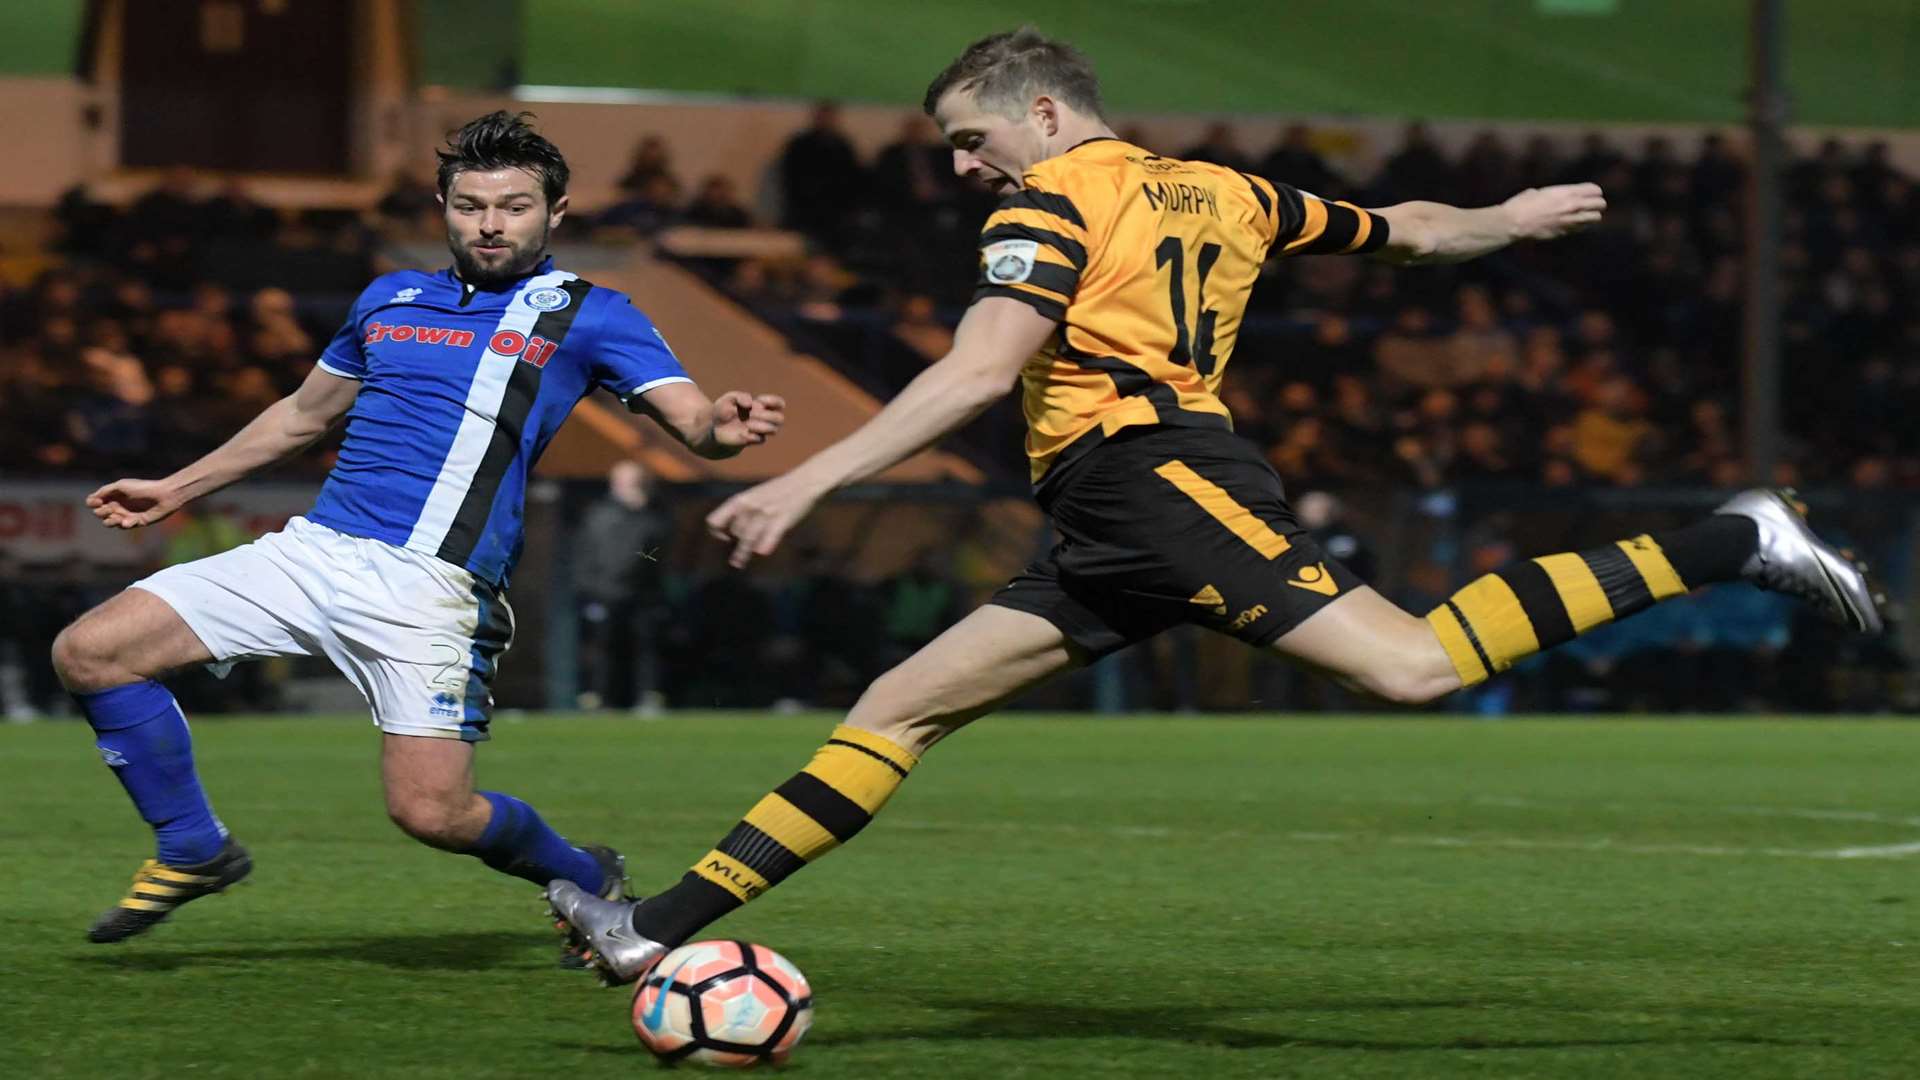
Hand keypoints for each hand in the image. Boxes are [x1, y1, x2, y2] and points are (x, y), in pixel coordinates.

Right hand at [86, 478, 185, 528]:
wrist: (163, 496)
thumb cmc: (143, 488)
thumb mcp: (121, 485)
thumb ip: (105, 491)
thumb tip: (92, 498)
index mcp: (112, 495)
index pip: (93, 502)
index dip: (92, 503)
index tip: (98, 501)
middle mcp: (116, 505)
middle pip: (98, 513)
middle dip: (101, 512)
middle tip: (111, 509)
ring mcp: (125, 514)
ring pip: (108, 523)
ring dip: (110, 521)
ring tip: (118, 518)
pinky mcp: (134, 522)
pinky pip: (123, 527)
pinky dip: (126, 524)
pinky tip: (132, 521)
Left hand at [705, 470, 826, 568]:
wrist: (803, 482)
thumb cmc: (778, 491)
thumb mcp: (754, 496)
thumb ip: (743, 511)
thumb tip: (733, 531)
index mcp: (741, 500)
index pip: (717, 518)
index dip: (716, 530)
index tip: (723, 538)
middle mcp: (750, 506)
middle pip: (736, 532)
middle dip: (739, 541)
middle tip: (740, 554)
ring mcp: (766, 513)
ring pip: (748, 538)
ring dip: (742, 553)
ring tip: (738, 564)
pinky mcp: (782, 520)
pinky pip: (770, 535)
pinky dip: (765, 544)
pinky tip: (762, 552)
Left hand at [709, 391, 785, 449]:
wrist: (713, 428)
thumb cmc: (723, 410)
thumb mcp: (729, 398)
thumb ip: (740, 396)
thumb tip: (751, 404)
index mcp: (761, 406)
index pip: (779, 403)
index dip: (774, 402)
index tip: (760, 400)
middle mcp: (763, 419)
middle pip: (779, 418)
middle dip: (768, 415)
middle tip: (751, 414)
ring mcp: (758, 430)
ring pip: (774, 430)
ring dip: (762, 426)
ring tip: (748, 424)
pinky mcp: (751, 440)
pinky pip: (761, 439)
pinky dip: (752, 435)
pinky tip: (742, 433)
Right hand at [1503, 183, 1605, 240]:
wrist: (1514, 222)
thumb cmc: (1522, 204)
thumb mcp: (1540, 191)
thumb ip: (1555, 194)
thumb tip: (1556, 197)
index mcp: (1567, 192)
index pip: (1595, 190)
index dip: (1593, 191)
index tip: (1588, 194)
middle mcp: (1573, 206)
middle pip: (1600, 204)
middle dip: (1596, 204)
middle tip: (1589, 205)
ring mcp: (1571, 221)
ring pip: (1596, 218)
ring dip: (1591, 216)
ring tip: (1583, 216)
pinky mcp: (1565, 232)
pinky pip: (1582, 228)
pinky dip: (1581, 226)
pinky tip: (1573, 224)